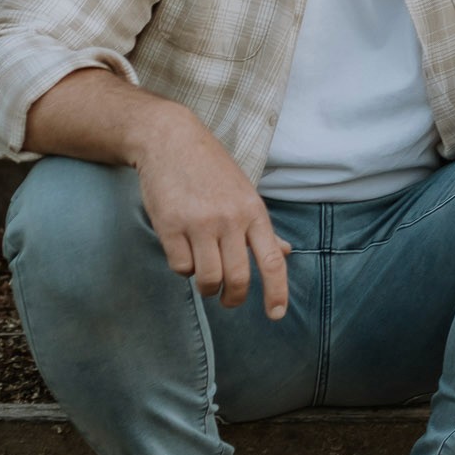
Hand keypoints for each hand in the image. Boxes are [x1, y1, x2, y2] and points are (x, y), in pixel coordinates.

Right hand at [133, 104, 291, 317]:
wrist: (171, 140)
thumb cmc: (211, 169)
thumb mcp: (244, 193)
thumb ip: (262, 228)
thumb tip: (285, 254)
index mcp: (253, 211)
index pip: (271, 261)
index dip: (276, 292)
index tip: (275, 315)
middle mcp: (229, 219)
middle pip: (237, 279)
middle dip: (232, 298)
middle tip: (227, 299)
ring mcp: (199, 223)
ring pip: (207, 279)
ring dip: (206, 286)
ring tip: (204, 274)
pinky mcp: (169, 226)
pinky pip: (180, 267)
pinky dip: (182, 268)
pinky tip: (183, 250)